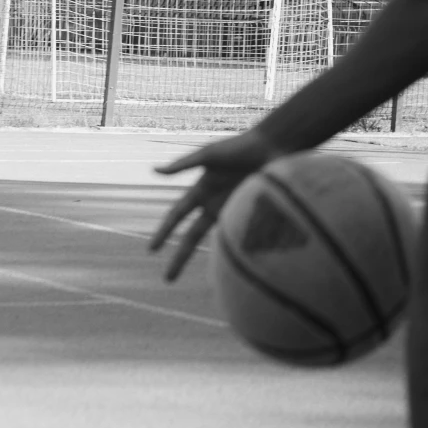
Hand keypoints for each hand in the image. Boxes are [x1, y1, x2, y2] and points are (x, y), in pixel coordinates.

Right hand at [149, 129, 275, 280]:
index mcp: (202, 190)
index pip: (177, 216)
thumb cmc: (241, 147)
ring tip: (204, 281)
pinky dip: (237, 251)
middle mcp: (215, 204)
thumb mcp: (209, 155)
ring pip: (216, 242)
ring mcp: (233, 210)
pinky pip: (241, 237)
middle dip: (179, 258)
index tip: (151, 250)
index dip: (164, 232)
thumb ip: (183, 165)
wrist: (276, 146)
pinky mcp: (252, 214)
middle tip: (167, 280)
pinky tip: (235, 269)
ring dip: (210, 261)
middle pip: (192, 237)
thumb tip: (154, 171)